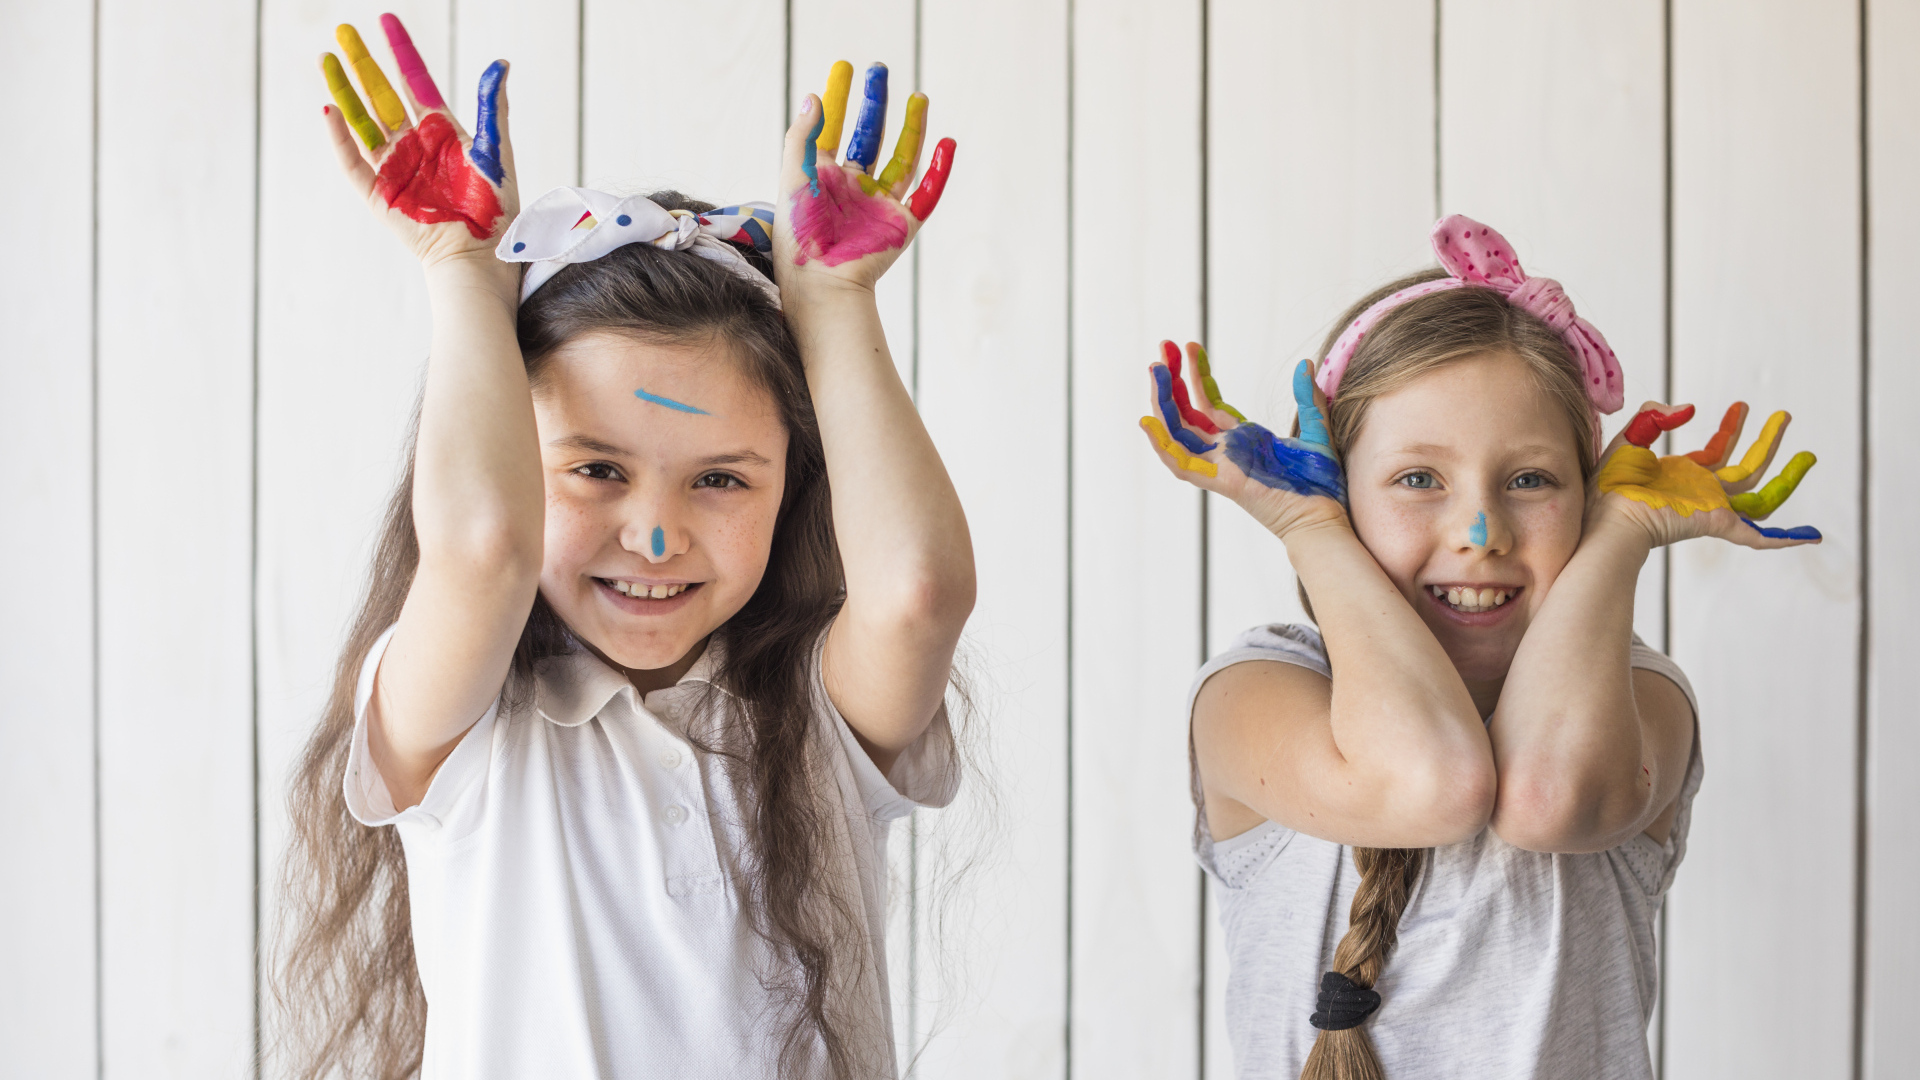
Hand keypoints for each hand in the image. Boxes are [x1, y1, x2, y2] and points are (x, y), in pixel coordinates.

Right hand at [319, 15, 517, 268]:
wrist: (480, 253)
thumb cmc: (493, 208)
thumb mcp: (497, 152)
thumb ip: (494, 108)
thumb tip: (500, 64)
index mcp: (441, 130)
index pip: (414, 80)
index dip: (400, 50)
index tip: (386, 20)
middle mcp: (413, 143)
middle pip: (380, 93)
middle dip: (362, 62)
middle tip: (343, 31)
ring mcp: (394, 165)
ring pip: (361, 120)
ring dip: (344, 90)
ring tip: (326, 60)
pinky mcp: (378, 192)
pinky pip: (353, 160)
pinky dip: (339, 137)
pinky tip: (330, 110)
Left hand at [773, 61, 955, 292]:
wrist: (822, 283)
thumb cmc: (800, 237)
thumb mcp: (793, 178)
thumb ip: (802, 136)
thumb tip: (814, 95)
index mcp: (823, 177)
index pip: (832, 128)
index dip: (838, 98)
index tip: (844, 68)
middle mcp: (853, 187)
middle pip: (868, 135)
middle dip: (874, 103)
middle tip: (878, 71)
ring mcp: (879, 204)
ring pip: (902, 157)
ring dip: (912, 127)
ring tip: (919, 96)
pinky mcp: (902, 223)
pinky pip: (927, 191)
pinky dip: (939, 169)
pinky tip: (947, 143)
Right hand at [1137, 342, 1348, 539]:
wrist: (1324, 516)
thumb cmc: (1321, 484)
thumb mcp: (1317, 431)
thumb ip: (1309, 399)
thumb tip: (1305, 364)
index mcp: (1243, 438)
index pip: (1209, 401)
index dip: (1196, 373)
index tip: (1190, 346)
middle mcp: (1226, 450)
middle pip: (1186, 411)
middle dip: (1172, 379)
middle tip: (1163, 346)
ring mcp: (1220, 466)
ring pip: (1178, 432)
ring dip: (1162, 401)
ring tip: (1154, 368)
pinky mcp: (1222, 481)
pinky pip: (1182, 464)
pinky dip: (1162, 445)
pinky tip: (1148, 422)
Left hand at [1593, 401, 1820, 549]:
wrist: (1608, 515)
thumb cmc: (1609, 486)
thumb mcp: (1630, 439)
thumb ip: (1654, 417)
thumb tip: (1688, 409)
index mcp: (1684, 476)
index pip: (1718, 451)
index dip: (1732, 427)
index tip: (1743, 406)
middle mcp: (1703, 493)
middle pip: (1747, 468)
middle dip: (1769, 441)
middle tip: (1785, 416)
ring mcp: (1713, 509)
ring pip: (1762, 495)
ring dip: (1789, 477)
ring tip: (1810, 456)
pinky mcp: (1718, 524)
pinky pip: (1758, 536)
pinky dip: (1785, 539)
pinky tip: (1811, 536)